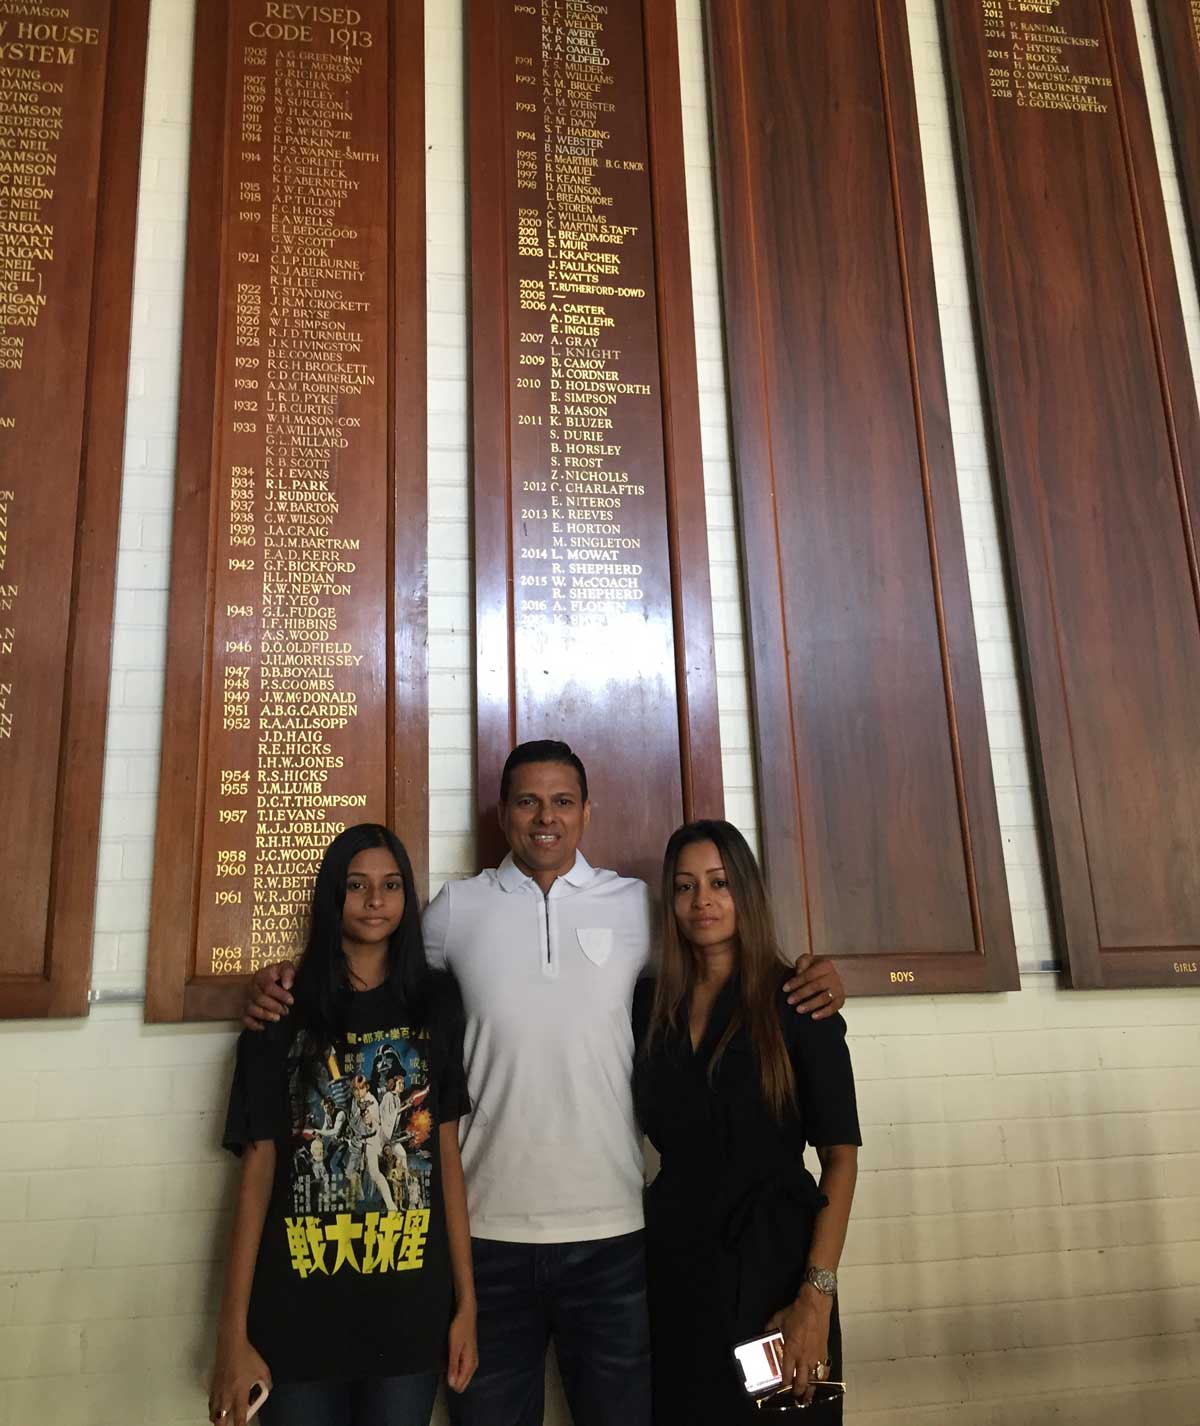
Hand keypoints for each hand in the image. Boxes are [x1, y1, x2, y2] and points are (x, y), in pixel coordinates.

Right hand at [209, 1333, 271, 1425]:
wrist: (231, 1346)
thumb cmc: (248, 1357)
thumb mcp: (262, 1369)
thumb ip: (266, 1382)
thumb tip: (268, 1389)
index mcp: (240, 1394)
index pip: (239, 1417)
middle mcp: (226, 1397)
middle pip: (220, 1422)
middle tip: (232, 1423)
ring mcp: (217, 1393)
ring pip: (213, 1415)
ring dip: (219, 1419)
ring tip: (225, 1417)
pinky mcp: (212, 1387)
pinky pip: (211, 1404)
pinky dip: (214, 1409)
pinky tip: (220, 1405)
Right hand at [241, 961, 295, 1030]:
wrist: (260, 983)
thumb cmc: (276, 976)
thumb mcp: (284, 968)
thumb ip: (288, 971)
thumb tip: (287, 985)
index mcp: (261, 976)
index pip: (268, 986)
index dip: (280, 995)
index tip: (291, 1001)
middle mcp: (252, 987)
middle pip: (259, 999)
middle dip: (274, 1007)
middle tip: (285, 1011)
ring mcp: (247, 999)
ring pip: (252, 1009)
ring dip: (266, 1015)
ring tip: (277, 1018)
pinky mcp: (244, 1010)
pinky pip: (245, 1019)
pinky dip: (254, 1024)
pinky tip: (264, 1026)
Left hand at [447, 1303, 478, 1393]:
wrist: (466, 1313)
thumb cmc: (460, 1328)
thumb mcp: (454, 1347)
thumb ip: (453, 1366)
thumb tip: (451, 1384)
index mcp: (470, 1365)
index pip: (460, 1386)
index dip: (449, 1382)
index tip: (442, 1372)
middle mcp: (473, 1365)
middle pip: (461, 1384)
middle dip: (451, 1380)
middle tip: (444, 1366)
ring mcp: (472, 1361)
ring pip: (461, 1378)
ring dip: (453, 1374)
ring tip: (446, 1360)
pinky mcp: (469, 1356)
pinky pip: (461, 1370)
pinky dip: (455, 1368)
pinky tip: (450, 1358)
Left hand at [768, 1286, 831, 1403]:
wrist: (814, 1306)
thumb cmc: (795, 1312)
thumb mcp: (777, 1319)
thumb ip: (770, 1330)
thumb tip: (764, 1335)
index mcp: (791, 1350)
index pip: (787, 1374)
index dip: (784, 1385)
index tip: (781, 1390)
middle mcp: (804, 1358)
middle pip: (801, 1382)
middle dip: (797, 1393)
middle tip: (795, 1398)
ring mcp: (816, 1357)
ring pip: (814, 1381)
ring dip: (811, 1391)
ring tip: (808, 1398)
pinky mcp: (825, 1353)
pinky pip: (824, 1372)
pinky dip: (822, 1380)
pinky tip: (819, 1383)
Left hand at [783, 955, 844, 1018]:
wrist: (826, 977)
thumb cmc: (812, 969)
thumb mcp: (806, 961)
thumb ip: (802, 963)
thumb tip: (799, 973)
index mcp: (826, 965)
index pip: (809, 974)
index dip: (796, 982)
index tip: (785, 989)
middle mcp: (834, 976)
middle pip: (816, 986)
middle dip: (801, 994)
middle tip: (789, 1001)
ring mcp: (838, 989)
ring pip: (825, 998)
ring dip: (811, 1004)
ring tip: (798, 1010)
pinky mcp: (840, 1000)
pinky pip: (833, 1008)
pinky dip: (824, 1013)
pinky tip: (813, 1016)